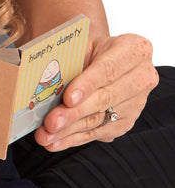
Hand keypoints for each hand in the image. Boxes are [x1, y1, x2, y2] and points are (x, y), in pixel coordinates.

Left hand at [35, 32, 157, 150]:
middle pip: (104, 99)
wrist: (105, 58)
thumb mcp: (83, 44)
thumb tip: (45, 78)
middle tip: (51, 122)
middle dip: (75, 113)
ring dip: (70, 130)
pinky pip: (98, 132)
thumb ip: (71, 59)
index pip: (108, 70)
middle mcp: (141, 78)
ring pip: (100, 119)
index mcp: (134, 50)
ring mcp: (136, 103)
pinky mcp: (126, 122)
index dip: (87, 85)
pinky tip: (55, 142)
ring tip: (46, 136)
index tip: (68, 98)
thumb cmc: (91, 48)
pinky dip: (74, 138)